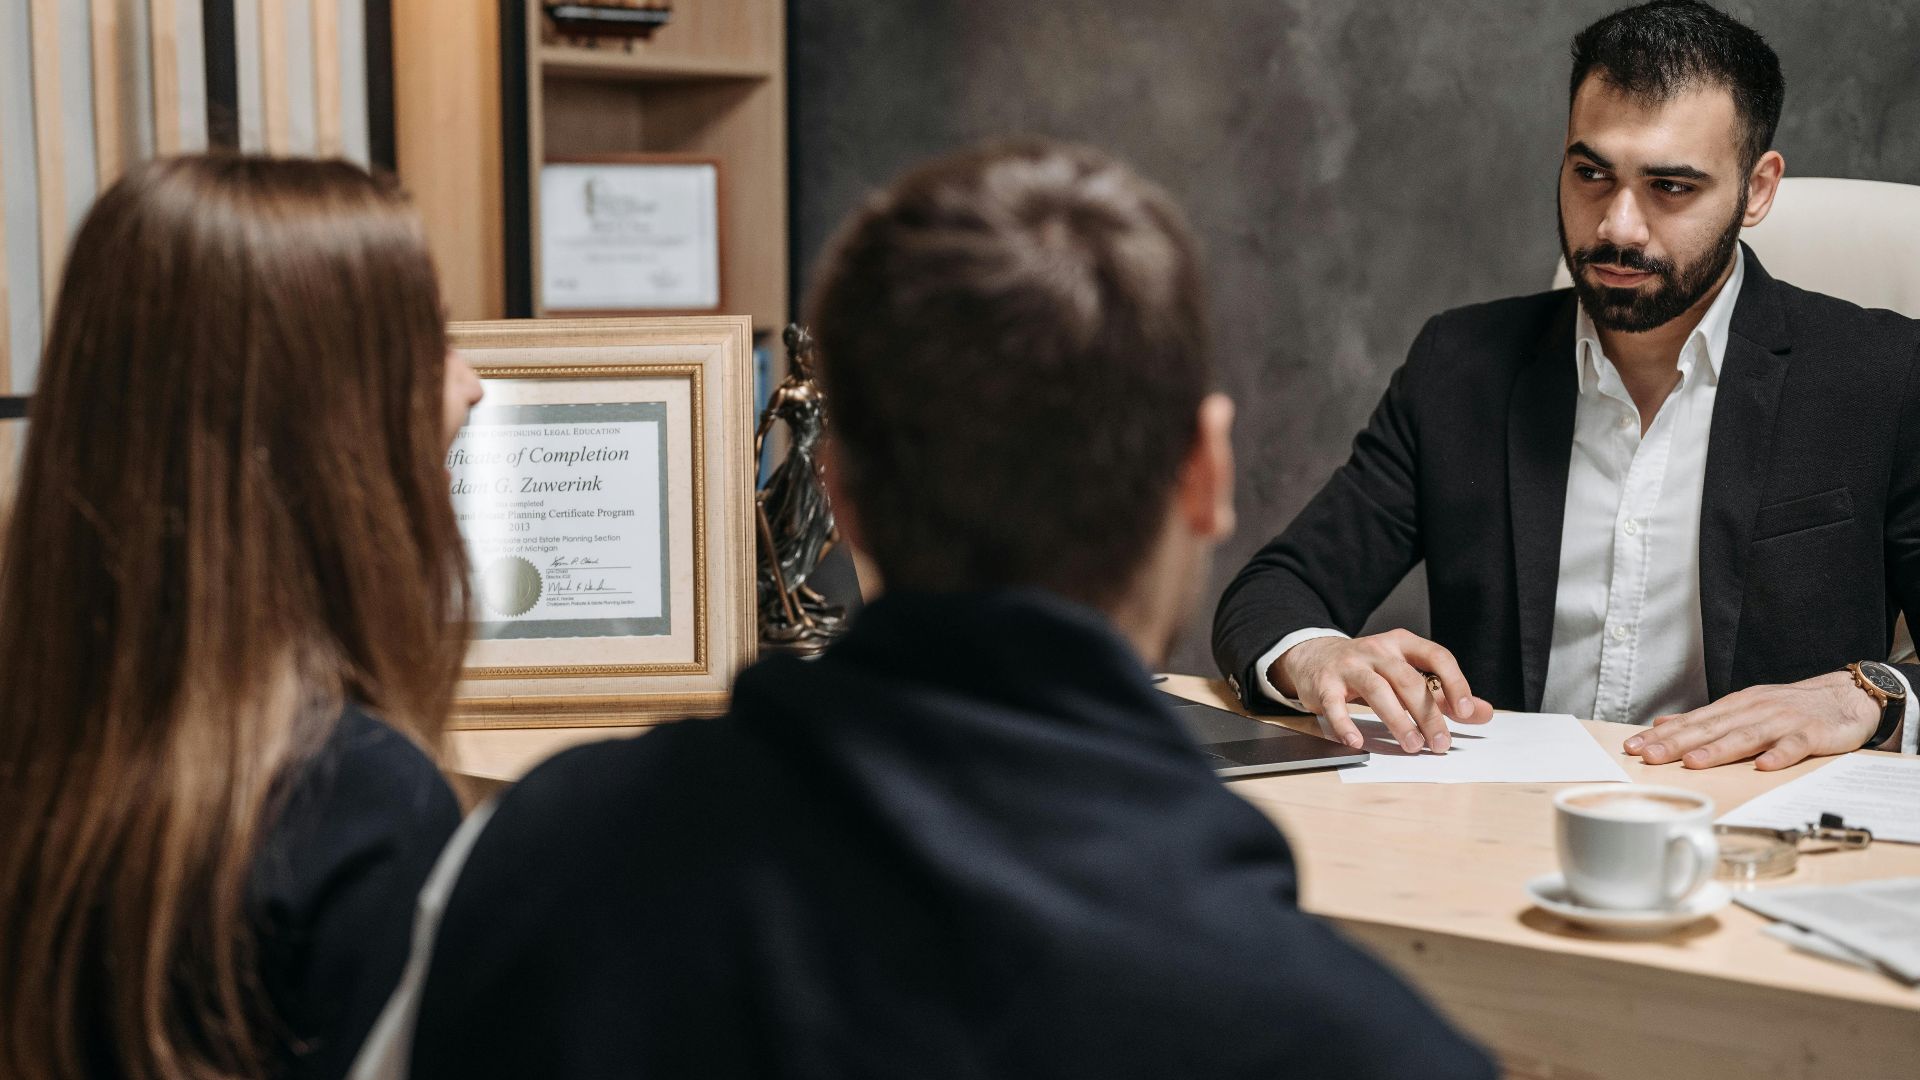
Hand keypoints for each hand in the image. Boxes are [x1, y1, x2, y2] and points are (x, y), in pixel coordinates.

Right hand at [1274, 630, 1493, 752]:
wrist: (1313, 656)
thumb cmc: (1368, 668)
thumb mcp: (1406, 673)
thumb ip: (1443, 694)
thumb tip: (1483, 713)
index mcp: (1402, 644)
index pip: (1436, 656)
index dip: (1454, 682)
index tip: (1465, 712)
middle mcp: (1377, 650)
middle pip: (1408, 680)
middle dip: (1428, 714)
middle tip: (1441, 743)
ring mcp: (1349, 665)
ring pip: (1377, 690)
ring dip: (1398, 721)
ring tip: (1413, 745)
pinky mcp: (1325, 683)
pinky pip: (1336, 705)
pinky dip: (1346, 725)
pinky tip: (1357, 742)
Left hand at [1622, 672, 1880, 769]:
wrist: (1845, 696)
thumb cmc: (1788, 707)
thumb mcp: (1743, 707)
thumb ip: (1704, 718)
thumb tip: (1662, 723)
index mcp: (1735, 707)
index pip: (1691, 722)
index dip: (1661, 735)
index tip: (1633, 747)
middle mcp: (1754, 711)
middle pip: (1710, 728)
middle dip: (1677, 743)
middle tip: (1648, 756)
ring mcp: (1782, 722)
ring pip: (1747, 736)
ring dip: (1719, 750)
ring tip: (1693, 762)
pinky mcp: (1812, 734)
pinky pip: (1794, 746)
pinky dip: (1779, 755)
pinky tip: (1763, 766)